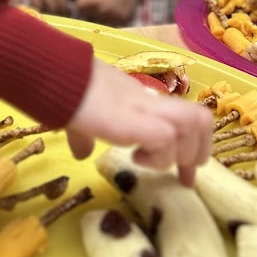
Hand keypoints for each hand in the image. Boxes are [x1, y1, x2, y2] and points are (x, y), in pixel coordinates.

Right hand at [66, 58, 212, 185]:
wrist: (55, 77)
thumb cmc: (66, 93)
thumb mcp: (81, 120)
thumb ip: (85, 136)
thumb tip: (81, 153)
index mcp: (142, 102)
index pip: (188, 119)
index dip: (195, 148)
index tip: (185, 177)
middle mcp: (150, 103)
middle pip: (201, 119)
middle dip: (199, 154)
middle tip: (182, 178)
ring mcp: (143, 109)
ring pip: (193, 125)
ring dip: (181, 154)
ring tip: (154, 163)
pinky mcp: (132, 120)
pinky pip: (164, 138)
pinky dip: (158, 156)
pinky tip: (136, 159)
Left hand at [75, 0, 144, 25]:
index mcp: (93, 0)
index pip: (79, 7)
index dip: (81, 0)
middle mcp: (102, 11)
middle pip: (87, 15)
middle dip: (88, 8)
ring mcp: (112, 16)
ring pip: (98, 20)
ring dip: (98, 15)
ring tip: (104, 3)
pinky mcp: (121, 19)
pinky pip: (109, 22)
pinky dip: (109, 17)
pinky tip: (112, 7)